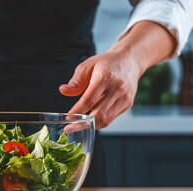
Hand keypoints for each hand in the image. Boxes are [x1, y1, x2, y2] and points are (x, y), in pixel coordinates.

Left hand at [59, 21, 175, 129]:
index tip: (68, 118)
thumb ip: (75, 81)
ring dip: (91, 125)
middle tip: (70, 128)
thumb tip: (63, 91)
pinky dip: (99, 121)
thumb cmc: (106, 63)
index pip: (89, 100)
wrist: (129, 60)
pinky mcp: (128, 103)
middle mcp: (117, 89)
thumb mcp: (87, 66)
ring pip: (106, 119)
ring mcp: (124, 97)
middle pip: (99, 113)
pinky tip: (91, 119)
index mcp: (105, 77)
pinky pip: (111, 118)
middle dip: (82, 123)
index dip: (77, 112)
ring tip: (79, 125)